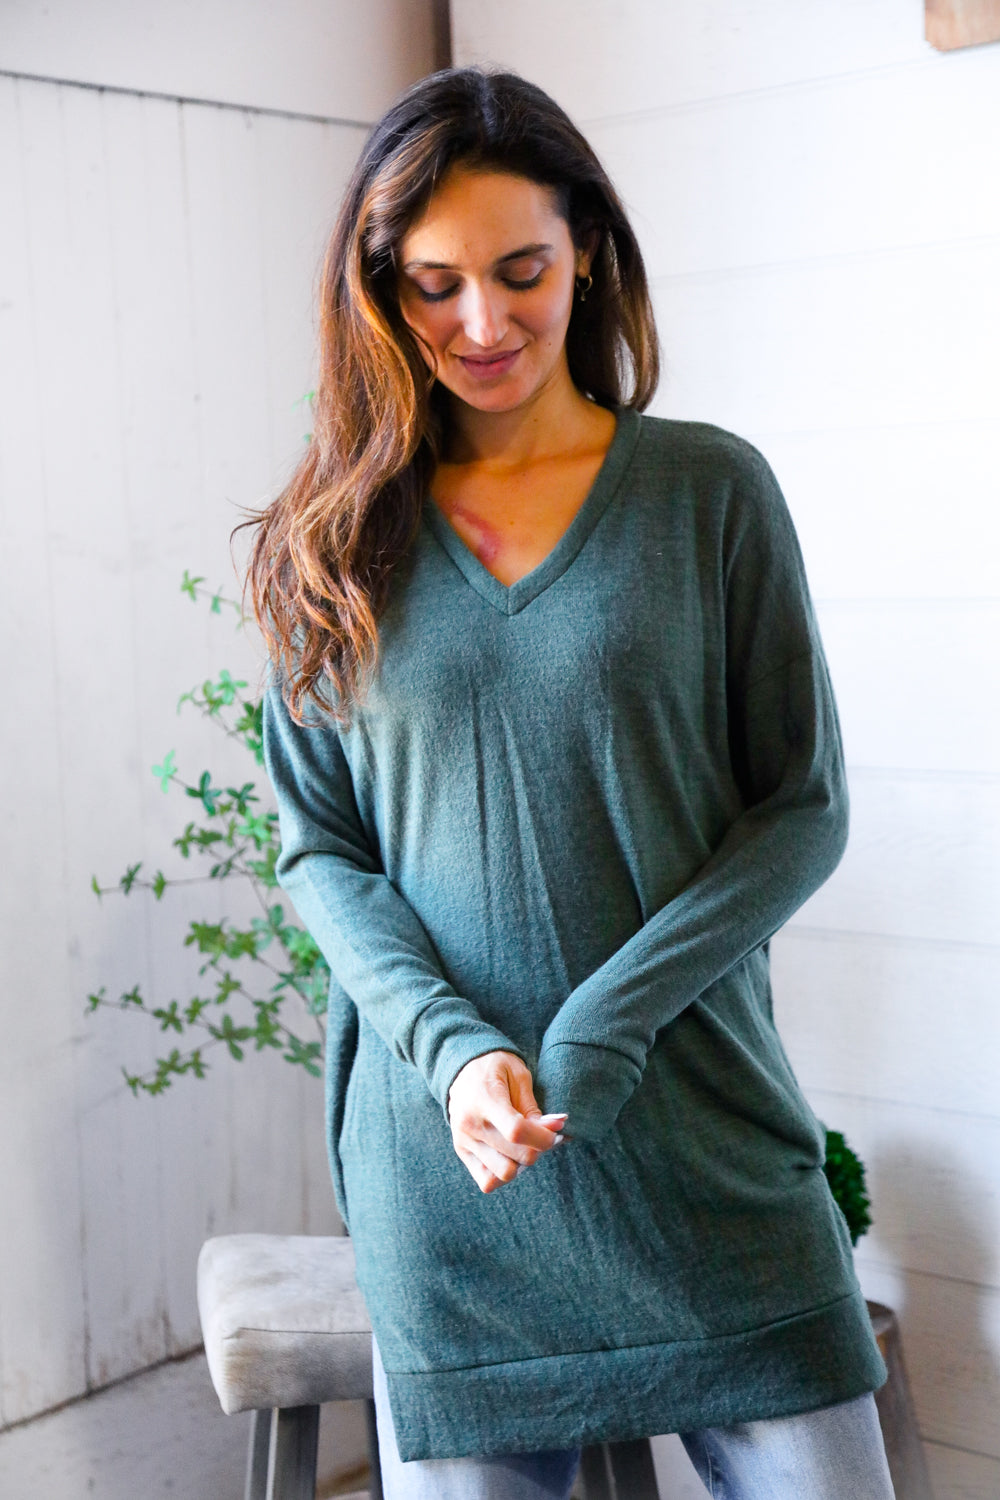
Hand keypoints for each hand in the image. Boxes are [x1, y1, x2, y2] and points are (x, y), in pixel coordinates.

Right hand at [447, 1051, 566, 1193]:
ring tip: (524, 1145)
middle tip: (544, 1135)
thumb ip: (534, 1107)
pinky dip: (504, 1175)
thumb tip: (557, 1127)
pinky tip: (510, 1155)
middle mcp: (470, 1125)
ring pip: (503, 1175)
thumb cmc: (495, 1068)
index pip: (516, 1131)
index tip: (555, 1132)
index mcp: (484, 1100)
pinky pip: (487, 1182)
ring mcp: (463, 1142)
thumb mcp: (518, 1076)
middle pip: (515, 1157)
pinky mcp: (462, 1153)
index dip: (543, 1138)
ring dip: (522, 1164)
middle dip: (538, 1149)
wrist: (461, 1067)